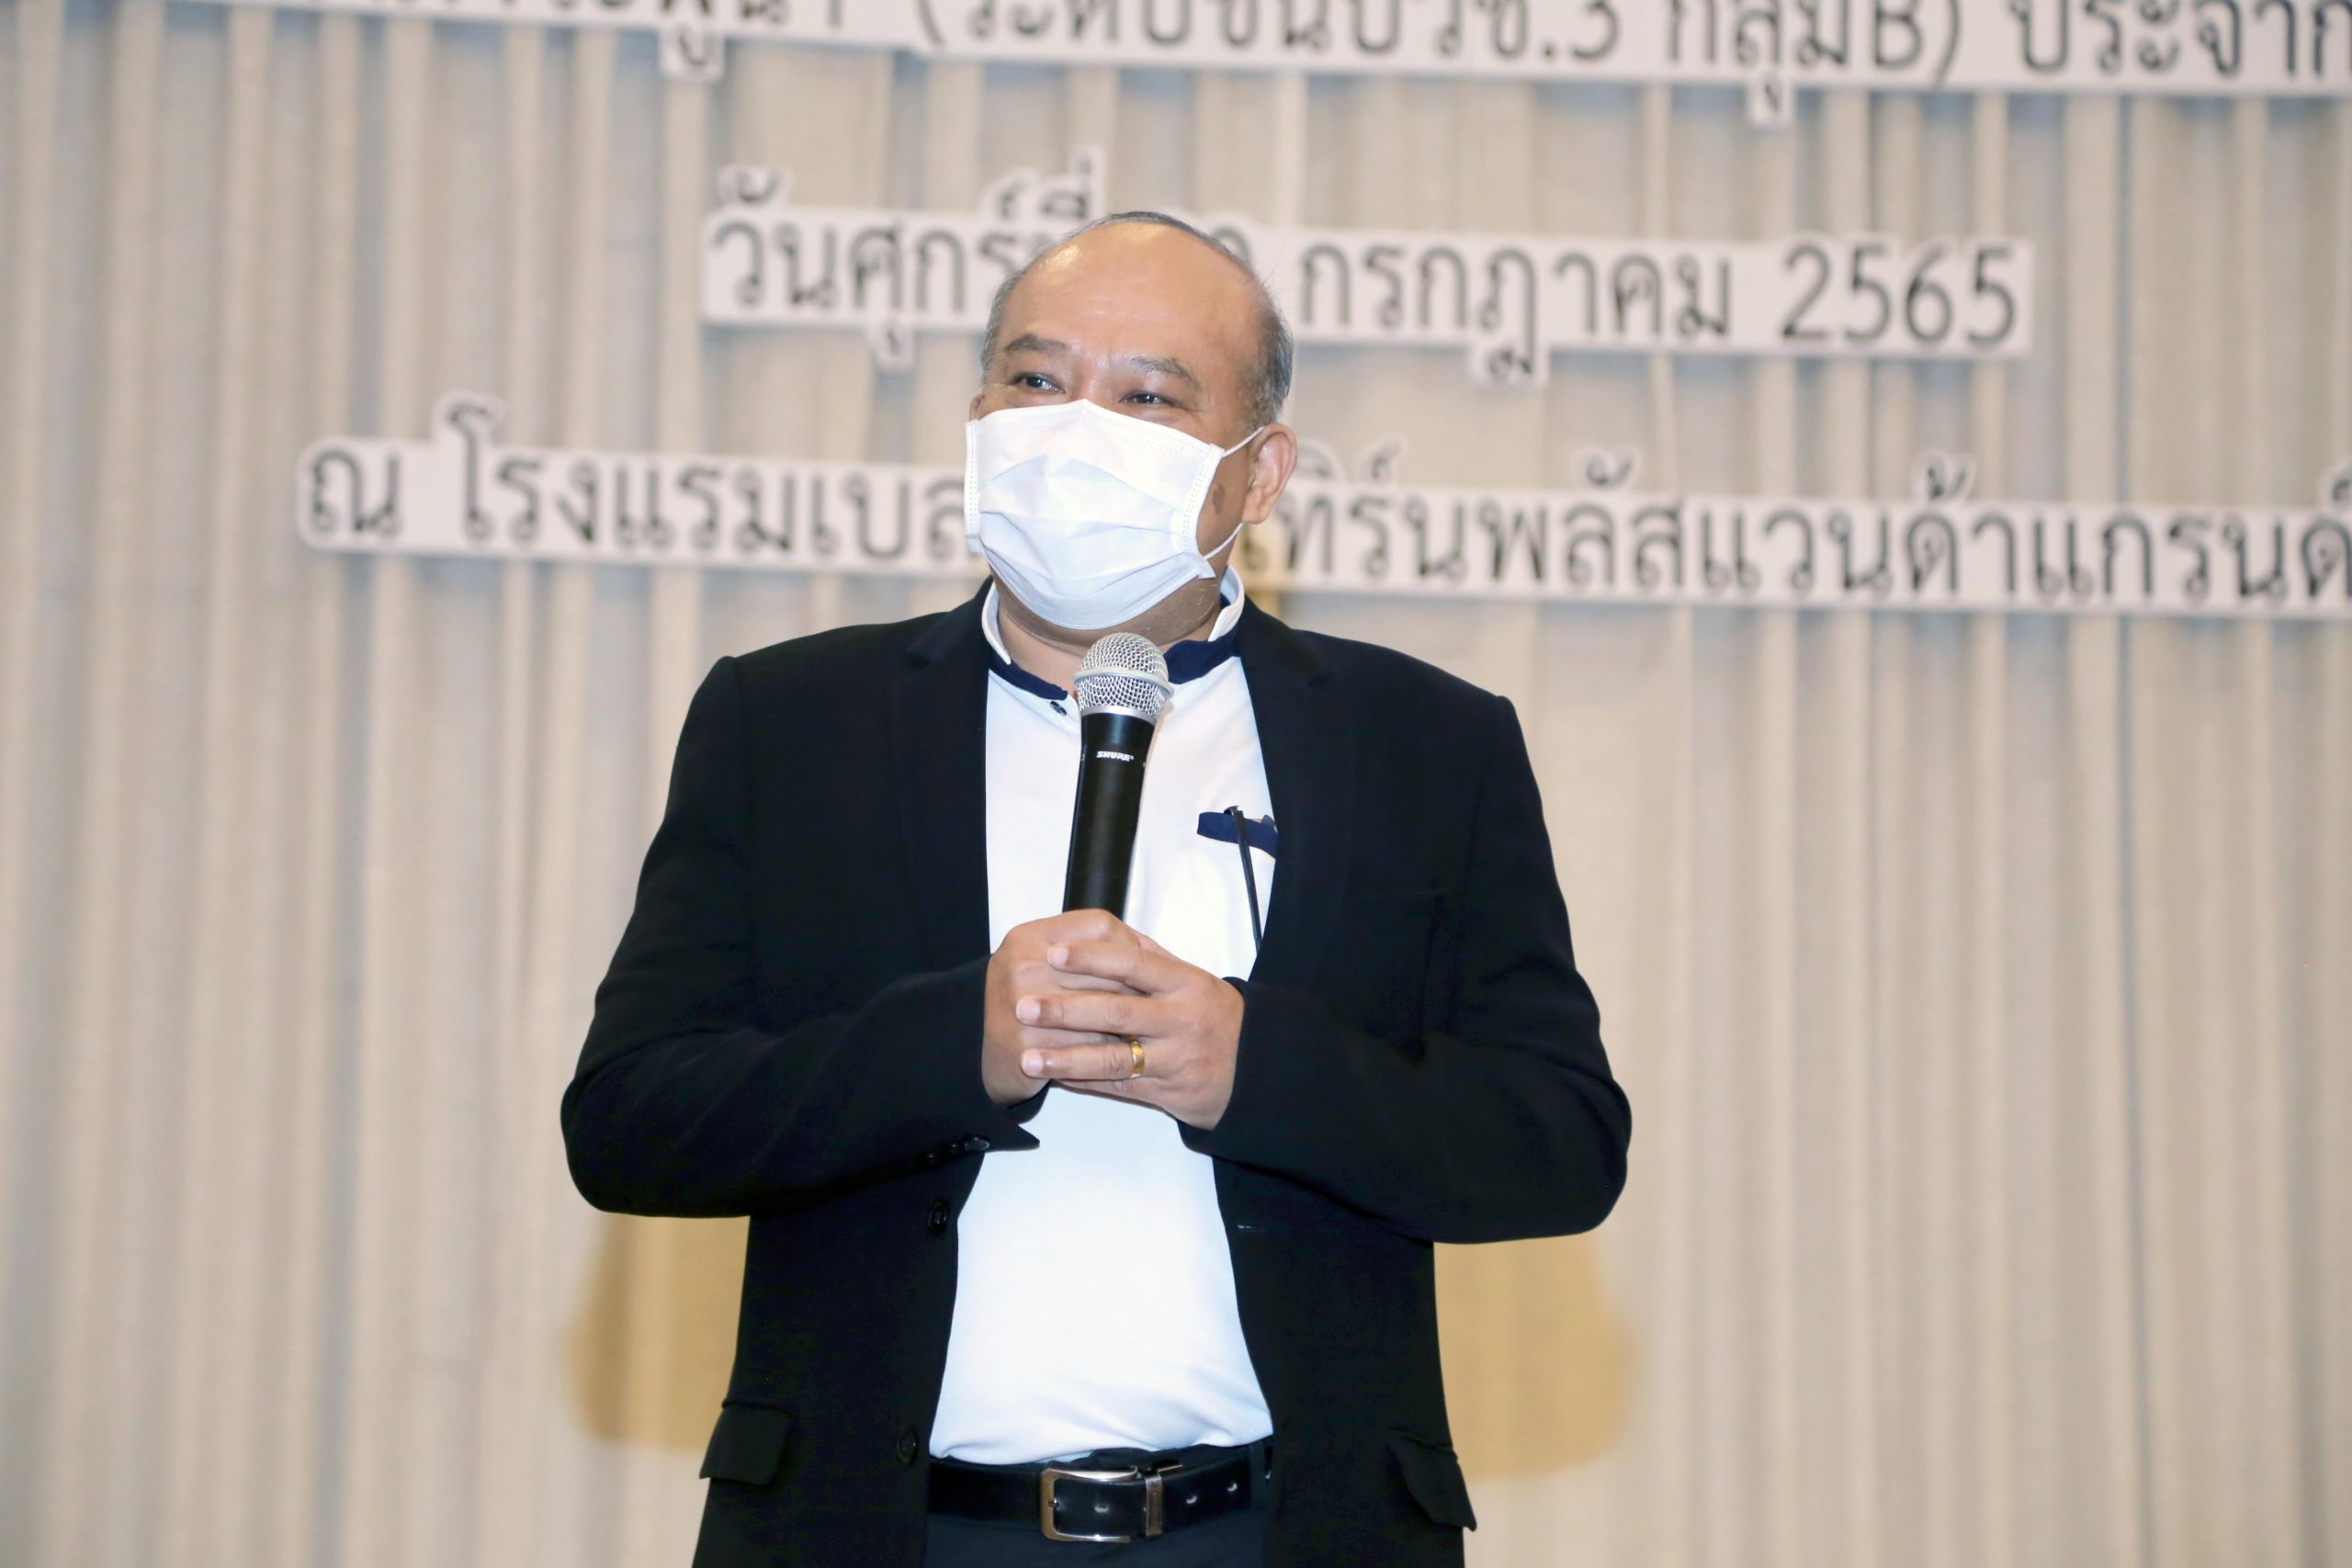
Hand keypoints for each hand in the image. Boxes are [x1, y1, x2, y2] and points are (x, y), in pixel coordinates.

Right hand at [981, 910, 1146, 1107]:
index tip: (1151, 967)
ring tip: (1152, 1027)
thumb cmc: (1033, 1003)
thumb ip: (1095, 949)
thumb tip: (1154, 951)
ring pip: (1101, 1008)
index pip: (1100, 927)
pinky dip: (1113, 1050)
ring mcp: (1021, 1003)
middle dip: (1139, 987)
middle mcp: (1021, 963)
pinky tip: (1128, 1052)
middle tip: (1165, 1001)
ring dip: (1131, 1021)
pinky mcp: (1026, 1044)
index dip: (1133, 946)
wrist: (988, 1052)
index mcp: (1030, 935)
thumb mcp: (1050, 963)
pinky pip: (1086, 1045)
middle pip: (1104, 968)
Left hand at [1013, 926, 1243, 1129]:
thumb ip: (1151, 960)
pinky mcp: (1168, 1093)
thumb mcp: (1194, 980)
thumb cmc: (1215, 1016)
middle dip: (1065, 1010)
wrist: (1258, 1068)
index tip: (1052, 953)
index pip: (1132, 963)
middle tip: (1023, 1006)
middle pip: (1116, 1011)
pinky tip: (1054, 1078)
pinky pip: (1119, 1088)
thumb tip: (1103, 933)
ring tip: (1029, 1058)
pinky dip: (1084, 1083)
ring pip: (1113, 1058)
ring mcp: (1174, 1059)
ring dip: (1066, 1058)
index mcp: (1185, 983)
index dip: (1091, 957)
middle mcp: (1180, 1019)